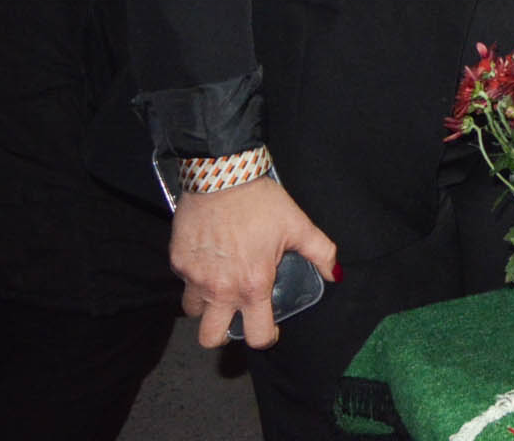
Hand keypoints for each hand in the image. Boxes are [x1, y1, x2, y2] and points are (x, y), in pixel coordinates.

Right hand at [172, 178, 337, 350]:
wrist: (221, 176)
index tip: (269, 326)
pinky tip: (209, 258)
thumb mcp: (298, 225)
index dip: (266, 336)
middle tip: (235, 315)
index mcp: (253, 286)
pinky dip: (196, 277)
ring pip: (194, 311)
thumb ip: (321, 253)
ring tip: (221, 285)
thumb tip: (336, 274)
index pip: (257, 336)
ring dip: (206, 305)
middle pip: (211, 338)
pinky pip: (184, 281)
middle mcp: (221, 290)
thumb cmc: (261, 202)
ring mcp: (195, 278)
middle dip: (223, 334)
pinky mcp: (177, 262)